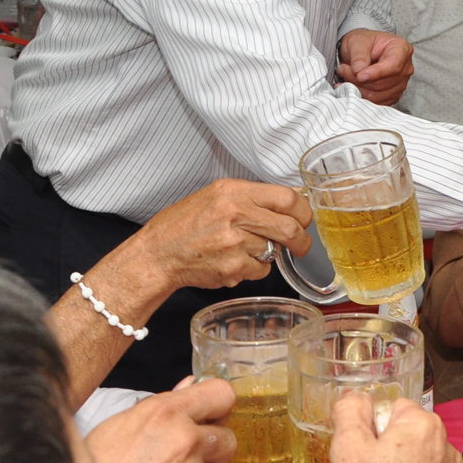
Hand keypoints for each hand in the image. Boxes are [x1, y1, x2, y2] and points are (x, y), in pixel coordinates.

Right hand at [86, 379, 235, 462]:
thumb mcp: (117, 428)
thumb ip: (162, 407)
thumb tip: (190, 386)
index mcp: (164, 414)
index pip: (221, 393)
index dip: (218, 406)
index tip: (213, 416)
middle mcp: (185, 442)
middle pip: (227, 437)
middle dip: (210, 449)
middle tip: (182, 461)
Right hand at [135, 179, 311, 291]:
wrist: (157, 254)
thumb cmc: (184, 225)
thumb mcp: (216, 196)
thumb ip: (254, 196)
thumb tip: (293, 196)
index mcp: (233, 192)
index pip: (287, 197)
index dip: (303, 211)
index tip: (304, 219)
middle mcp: (235, 214)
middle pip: (289, 227)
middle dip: (301, 240)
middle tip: (301, 245)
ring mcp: (234, 242)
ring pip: (274, 251)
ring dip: (267, 253)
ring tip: (242, 249)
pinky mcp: (233, 267)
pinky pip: (261, 270)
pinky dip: (253, 269)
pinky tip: (232, 261)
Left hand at [339, 28, 415, 106]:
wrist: (361, 50)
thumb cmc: (363, 42)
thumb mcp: (357, 41)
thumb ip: (359, 55)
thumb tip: (359, 70)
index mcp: (402, 49)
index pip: (394, 65)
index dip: (376, 73)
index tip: (359, 75)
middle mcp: (405, 68)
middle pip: (383, 83)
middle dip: (359, 80)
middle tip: (343, 69)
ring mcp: (400, 83)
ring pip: (378, 95)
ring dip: (357, 88)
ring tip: (345, 76)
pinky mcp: (392, 95)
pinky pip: (376, 102)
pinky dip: (361, 96)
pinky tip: (351, 86)